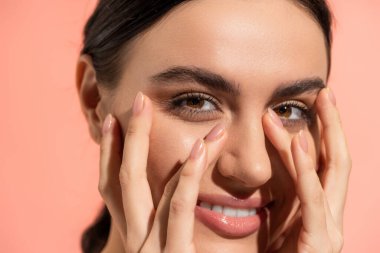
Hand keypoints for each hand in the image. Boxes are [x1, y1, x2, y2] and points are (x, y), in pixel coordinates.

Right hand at [99, 92, 226, 252]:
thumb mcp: (171, 245)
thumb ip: (171, 224)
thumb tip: (176, 191)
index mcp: (134, 235)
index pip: (112, 188)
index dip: (108, 152)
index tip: (112, 120)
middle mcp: (135, 240)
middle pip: (122, 179)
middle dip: (125, 136)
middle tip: (137, 99)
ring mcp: (151, 248)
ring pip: (144, 184)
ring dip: (148, 140)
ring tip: (154, 105)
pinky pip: (179, 208)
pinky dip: (187, 175)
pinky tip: (199, 147)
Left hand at [262, 88, 350, 252]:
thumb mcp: (275, 221)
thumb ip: (278, 195)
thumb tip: (266, 165)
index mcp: (317, 209)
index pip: (324, 162)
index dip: (322, 131)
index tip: (310, 104)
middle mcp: (328, 215)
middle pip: (338, 160)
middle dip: (334, 125)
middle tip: (323, 92)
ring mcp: (328, 229)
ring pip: (331, 173)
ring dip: (323, 135)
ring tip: (317, 103)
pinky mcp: (318, 243)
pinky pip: (313, 200)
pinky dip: (307, 170)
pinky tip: (299, 141)